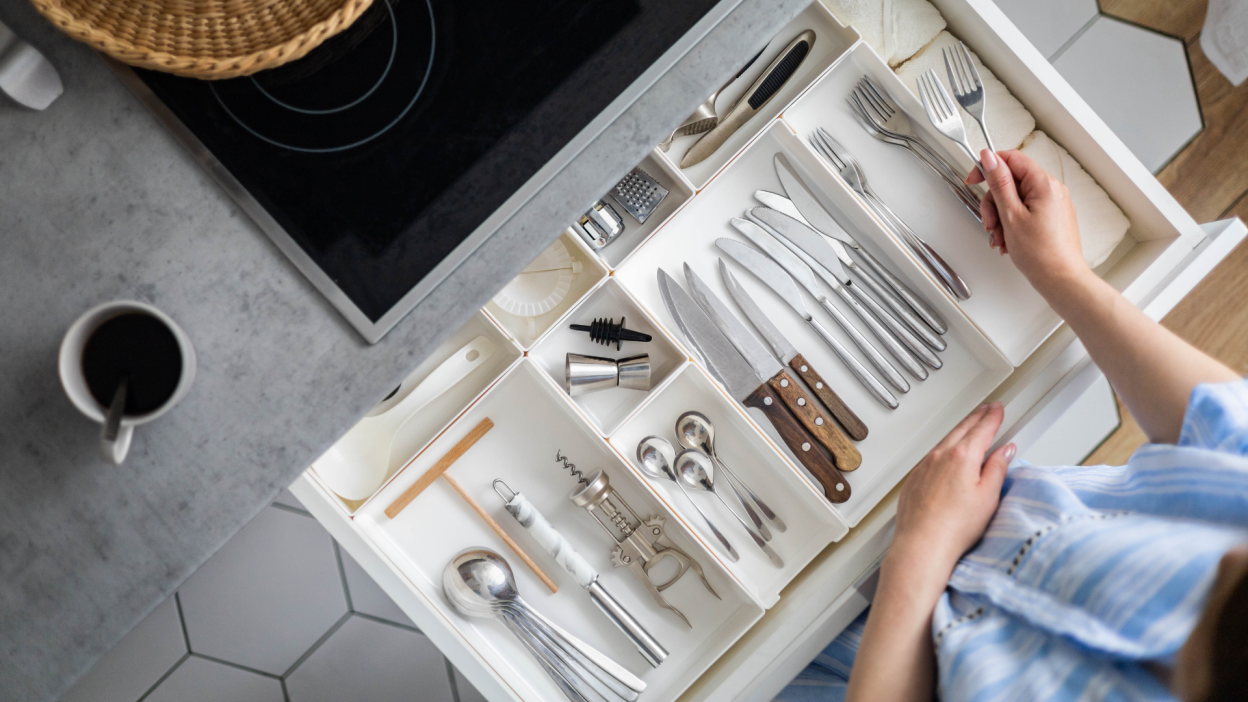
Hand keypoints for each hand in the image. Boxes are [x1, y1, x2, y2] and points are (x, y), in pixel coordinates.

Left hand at [892, 403, 1014, 578]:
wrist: (922, 544)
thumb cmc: (954, 526)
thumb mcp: (988, 496)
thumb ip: (997, 468)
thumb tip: (1004, 451)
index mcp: (961, 457)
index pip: (982, 430)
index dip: (992, 417)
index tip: (998, 409)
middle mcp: (939, 457)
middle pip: (962, 430)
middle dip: (976, 417)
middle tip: (986, 409)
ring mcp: (923, 467)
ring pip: (944, 441)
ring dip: (959, 430)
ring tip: (968, 425)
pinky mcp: (914, 479)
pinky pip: (931, 455)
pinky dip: (943, 447)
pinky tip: (946, 453)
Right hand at [966, 149, 1087, 295]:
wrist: (1061, 279)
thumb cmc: (1041, 253)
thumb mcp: (1011, 215)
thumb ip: (999, 183)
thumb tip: (989, 158)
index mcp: (1044, 184)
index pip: (1011, 159)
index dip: (989, 167)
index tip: (974, 179)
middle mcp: (1052, 190)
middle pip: (1011, 182)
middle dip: (994, 203)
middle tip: (990, 223)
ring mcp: (1053, 204)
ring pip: (1015, 200)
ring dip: (1000, 218)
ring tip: (1000, 238)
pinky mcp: (1052, 218)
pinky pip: (1025, 212)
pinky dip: (1012, 224)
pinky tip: (1007, 241)